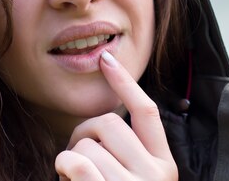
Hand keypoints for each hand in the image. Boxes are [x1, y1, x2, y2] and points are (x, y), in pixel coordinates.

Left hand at [54, 50, 178, 180]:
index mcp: (165, 166)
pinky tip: (65, 179)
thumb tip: (101, 124)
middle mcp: (155, 175)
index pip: (147, 111)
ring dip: (70, 159)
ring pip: (88, 145)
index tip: (106, 58)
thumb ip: (129, 154)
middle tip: (71, 156)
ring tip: (72, 178)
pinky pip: (77, 163)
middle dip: (83, 132)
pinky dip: (63, 167)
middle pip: (110, 123)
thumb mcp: (135, 180)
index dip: (125, 83)